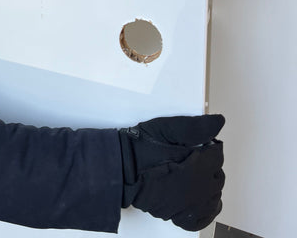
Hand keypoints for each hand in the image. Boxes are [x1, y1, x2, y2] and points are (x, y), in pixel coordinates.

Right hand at [119, 114, 224, 230]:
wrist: (121, 168)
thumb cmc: (140, 148)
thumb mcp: (168, 127)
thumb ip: (196, 126)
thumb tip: (217, 122)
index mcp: (199, 165)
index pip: (218, 156)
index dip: (210, 148)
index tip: (202, 144)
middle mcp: (198, 188)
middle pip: (218, 177)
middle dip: (210, 166)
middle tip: (195, 158)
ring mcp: (190, 205)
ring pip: (213, 198)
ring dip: (209, 187)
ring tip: (196, 176)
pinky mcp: (180, 216)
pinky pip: (203, 218)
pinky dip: (205, 210)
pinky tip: (199, 199)